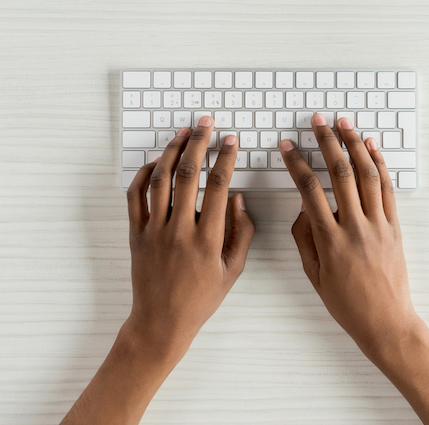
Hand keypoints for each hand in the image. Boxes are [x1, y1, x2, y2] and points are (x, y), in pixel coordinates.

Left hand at [125, 115, 254, 356]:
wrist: (162, 321)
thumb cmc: (201, 298)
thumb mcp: (234, 270)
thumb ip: (242, 233)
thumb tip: (238, 199)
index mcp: (208, 239)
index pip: (219, 187)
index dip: (226, 158)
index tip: (231, 141)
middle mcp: (179, 230)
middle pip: (187, 175)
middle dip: (198, 143)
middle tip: (206, 124)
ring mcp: (154, 231)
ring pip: (159, 180)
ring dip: (171, 151)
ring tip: (182, 133)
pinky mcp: (136, 234)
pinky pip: (135, 196)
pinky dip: (143, 175)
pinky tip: (154, 162)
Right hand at [280, 113, 416, 357]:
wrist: (385, 321)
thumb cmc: (347, 303)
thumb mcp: (314, 275)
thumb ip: (305, 238)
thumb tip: (303, 207)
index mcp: (330, 241)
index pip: (309, 191)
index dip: (297, 164)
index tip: (287, 146)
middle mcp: (355, 228)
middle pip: (341, 174)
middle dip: (327, 142)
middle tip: (318, 121)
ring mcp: (378, 225)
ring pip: (367, 175)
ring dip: (355, 145)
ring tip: (345, 124)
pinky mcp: (395, 227)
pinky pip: (387, 189)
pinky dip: (380, 165)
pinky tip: (372, 148)